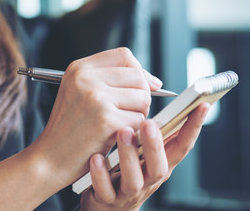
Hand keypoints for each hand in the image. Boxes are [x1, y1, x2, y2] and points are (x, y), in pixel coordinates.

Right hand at [31, 47, 162, 186]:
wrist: (50, 159)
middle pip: (138, 76)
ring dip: (138, 114)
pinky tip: (115, 137)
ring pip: (143, 97)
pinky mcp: (106, 120)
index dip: (139, 71)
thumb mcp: (79, 93)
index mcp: (79, 68)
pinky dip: (133, 131)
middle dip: (141, 96)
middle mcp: (85, 78)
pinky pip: (139, 120)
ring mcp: (95, 98)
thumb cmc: (69, 129)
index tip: (145, 86)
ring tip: (118, 124)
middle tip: (126, 112)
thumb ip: (110, 80)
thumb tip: (155, 82)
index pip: (124, 55)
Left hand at [79, 103, 209, 210]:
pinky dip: (101, 175)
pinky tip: (96, 157)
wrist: (108, 205)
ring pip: (133, 179)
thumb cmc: (127, 171)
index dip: (193, 127)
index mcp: (160, 164)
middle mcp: (148, 179)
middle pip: (159, 166)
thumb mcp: (145, 153)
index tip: (201, 105)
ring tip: (123, 132)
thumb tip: (160, 98)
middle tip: (148, 123)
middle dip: (155, 145)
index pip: (182, 146)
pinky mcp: (108, 199)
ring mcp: (128, 191)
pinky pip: (105, 190)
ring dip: (129, 156)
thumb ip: (154, 133)